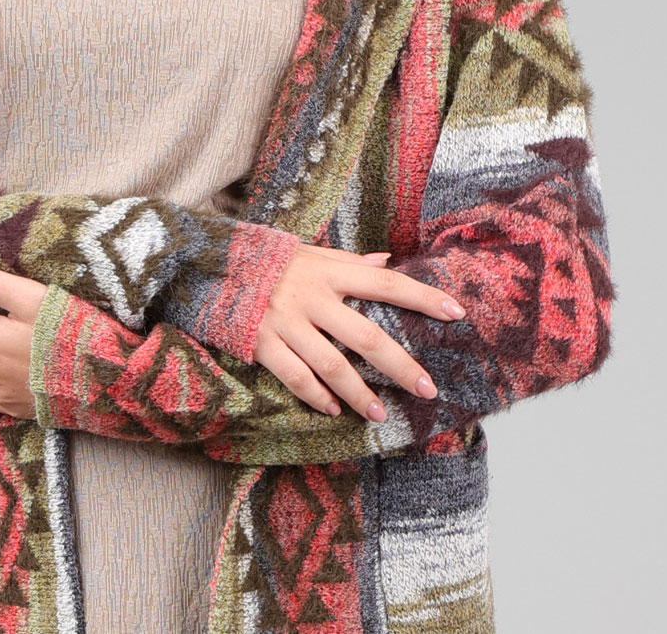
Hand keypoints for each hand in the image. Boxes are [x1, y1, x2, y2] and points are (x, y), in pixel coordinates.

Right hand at [254, 246, 466, 421]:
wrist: (210, 265)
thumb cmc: (269, 260)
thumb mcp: (309, 252)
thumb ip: (348, 261)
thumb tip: (387, 262)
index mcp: (327, 271)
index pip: (385, 284)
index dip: (421, 297)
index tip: (455, 312)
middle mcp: (311, 297)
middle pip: (365, 335)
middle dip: (400, 364)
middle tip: (428, 388)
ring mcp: (286, 323)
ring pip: (332, 365)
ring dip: (359, 393)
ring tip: (381, 414)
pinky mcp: (262, 343)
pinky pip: (295, 377)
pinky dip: (316, 396)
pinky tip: (334, 410)